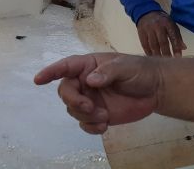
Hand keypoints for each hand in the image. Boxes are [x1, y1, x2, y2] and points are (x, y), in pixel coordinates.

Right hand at [34, 53, 160, 133]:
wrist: (155, 90)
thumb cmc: (139, 71)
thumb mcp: (125, 67)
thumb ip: (107, 72)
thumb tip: (90, 81)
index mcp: (87, 66)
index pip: (65, 67)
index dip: (50, 72)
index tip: (38, 80)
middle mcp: (84, 82)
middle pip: (65, 92)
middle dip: (74, 101)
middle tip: (90, 107)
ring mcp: (90, 99)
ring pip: (73, 110)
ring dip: (85, 116)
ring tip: (104, 116)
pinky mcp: (98, 115)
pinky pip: (84, 124)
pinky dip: (91, 127)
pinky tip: (104, 125)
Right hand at [137, 11, 186, 56]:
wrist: (146, 12)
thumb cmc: (162, 20)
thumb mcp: (171, 24)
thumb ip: (177, 36)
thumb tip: (183, 48)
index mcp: (167, 23)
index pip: (173, 36)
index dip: (176, 47)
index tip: (178, 56)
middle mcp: (157, 26)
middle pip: (162, 42)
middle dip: (166, 53)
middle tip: (169, 61)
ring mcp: (148, 29)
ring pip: (153, 44)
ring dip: (157, 54)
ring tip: (161, 61)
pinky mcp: (141, 32)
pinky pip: (144, 44)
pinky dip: (148, 51)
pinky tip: (152, 56)